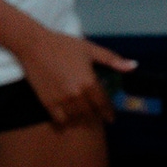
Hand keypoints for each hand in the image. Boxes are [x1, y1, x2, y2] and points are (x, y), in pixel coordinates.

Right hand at [14, 29, 134, 125]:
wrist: (33, 45)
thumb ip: (112, 59)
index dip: (108, 113)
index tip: (110, 119)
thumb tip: (134, 66)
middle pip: (90, 113)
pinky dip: (65, 122)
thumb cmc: (63, 45)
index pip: (103, 104)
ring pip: (76, 118)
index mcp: (89, 82)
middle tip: (96, 118)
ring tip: (82, 119)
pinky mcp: (47, 101)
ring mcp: (61, 99)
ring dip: (81, 120)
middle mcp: (77, 94)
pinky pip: (59, 119)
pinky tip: (67, 120)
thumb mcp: (90, 49)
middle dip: (95, 117)